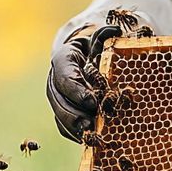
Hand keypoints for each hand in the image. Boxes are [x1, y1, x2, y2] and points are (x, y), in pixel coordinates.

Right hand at [47, 24, 120, 141]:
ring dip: (76, 129)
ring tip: (92, 136)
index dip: (77, 91)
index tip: (92, 101)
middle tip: (92, 125)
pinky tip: (90, 140)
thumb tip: (116, 30)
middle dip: (75, 115)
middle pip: (60, 102)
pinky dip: (77, 135)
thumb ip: (106, 36)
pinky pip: (65, 127)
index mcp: (63, 60)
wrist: (89, 58)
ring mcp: (57, 99)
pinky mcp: (63, 113)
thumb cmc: (97, 47)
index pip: (65, 77)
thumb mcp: (101, 39)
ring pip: (61, 117)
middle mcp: (55, 80)